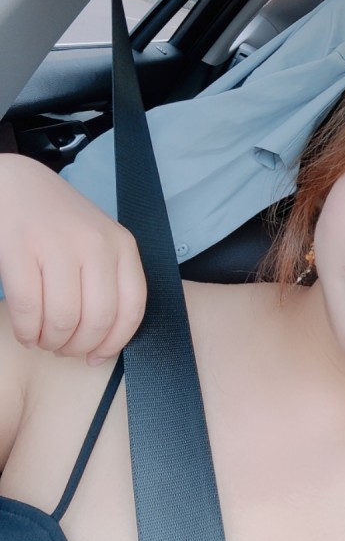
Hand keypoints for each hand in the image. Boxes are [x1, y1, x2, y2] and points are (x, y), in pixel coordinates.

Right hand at [0, 154, 145, 363]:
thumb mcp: (99, 242)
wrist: (16, 183)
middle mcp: (97, 244)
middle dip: (79, 347)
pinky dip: (26, 331)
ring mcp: (59, 245)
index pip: (133, 308)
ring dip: (51, 342)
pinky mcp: (21, 249)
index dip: (115, 343)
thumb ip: (110, 281)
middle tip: (64, 350)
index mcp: (123, 245)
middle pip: (99, 320)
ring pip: (65, 319)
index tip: (98, 357)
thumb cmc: (61, 222)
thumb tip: (109, 342)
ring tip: (44, 339)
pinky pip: (29, 309)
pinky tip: (26, 332)